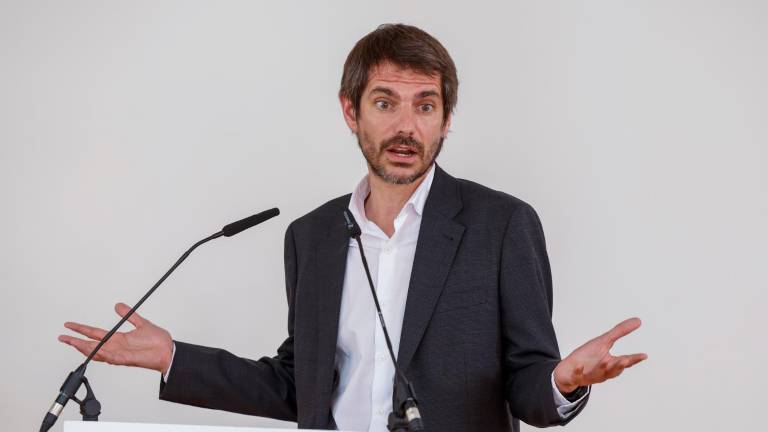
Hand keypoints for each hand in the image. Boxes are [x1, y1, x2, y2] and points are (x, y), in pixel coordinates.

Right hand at [58, 303, 173, 373]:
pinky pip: (112, 358)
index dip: (81, 330)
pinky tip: (96, 351)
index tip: (69, 325)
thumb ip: (129, 315)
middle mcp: (116, 347)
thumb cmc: (157, 341)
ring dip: (85, 348)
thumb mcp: (141, 323)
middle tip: (62, 337)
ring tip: (73, 343)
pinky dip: (104, 355)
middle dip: (76, 342)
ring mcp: (120, 354)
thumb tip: (118, 305)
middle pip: (91, 345)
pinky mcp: (127, 360)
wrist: (168, 350)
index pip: (95, 334)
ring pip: (98, 353)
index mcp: (118, 339)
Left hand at [554, 317, 646, 393]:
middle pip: (613, 370)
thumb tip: (638, 320)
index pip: (624, 362)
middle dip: (618, 365)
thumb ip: (620, 332)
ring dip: (602, 367)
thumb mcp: (604, 341)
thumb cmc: (589, 356)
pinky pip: (577, 374)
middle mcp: (603, 370)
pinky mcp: (576, 375)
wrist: (569, 371)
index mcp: (611, 363)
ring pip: (598, 372)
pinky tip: (579, 366)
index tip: (643, 355)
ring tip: (606, 361)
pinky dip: (578, 371)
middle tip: (625, 360)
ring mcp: (589, 373)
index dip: (634, 359)